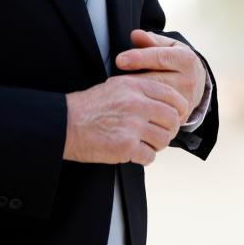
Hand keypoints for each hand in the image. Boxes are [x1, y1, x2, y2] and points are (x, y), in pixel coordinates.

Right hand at [63, 74, 184, 165]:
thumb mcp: (116, 87)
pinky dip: (144, 158)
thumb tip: (168, 103)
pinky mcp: (126, 147)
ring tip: (142, 144)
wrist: (65, 124)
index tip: (175, 118)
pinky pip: (150, 156)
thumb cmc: (89, 108)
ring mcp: (132, 126)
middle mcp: (136, 104)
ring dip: (156, 145)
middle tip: (158, 135)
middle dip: (169, 130)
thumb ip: (141, 91)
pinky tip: (132, 153)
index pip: (173, 97)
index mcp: (135, 86)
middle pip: (172, 120)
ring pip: (164, 140)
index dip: (179, 111)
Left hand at [115, 30, 205, 121]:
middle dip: (133, 80)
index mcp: (186, 60)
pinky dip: (142, 109)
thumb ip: (151, 41)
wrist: (196, 84)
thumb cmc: (175, 61)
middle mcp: (189, 81)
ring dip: (135, 96)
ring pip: (156, 100)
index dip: (138, 58)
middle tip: (112, 81)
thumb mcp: (168, 46)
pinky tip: (127, 105)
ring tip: (117, 93)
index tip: (120, 61)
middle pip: (156, 81)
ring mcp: (185, 100)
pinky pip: (157, 113)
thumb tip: (135, 35)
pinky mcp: (180, 116)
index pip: (160, 58)